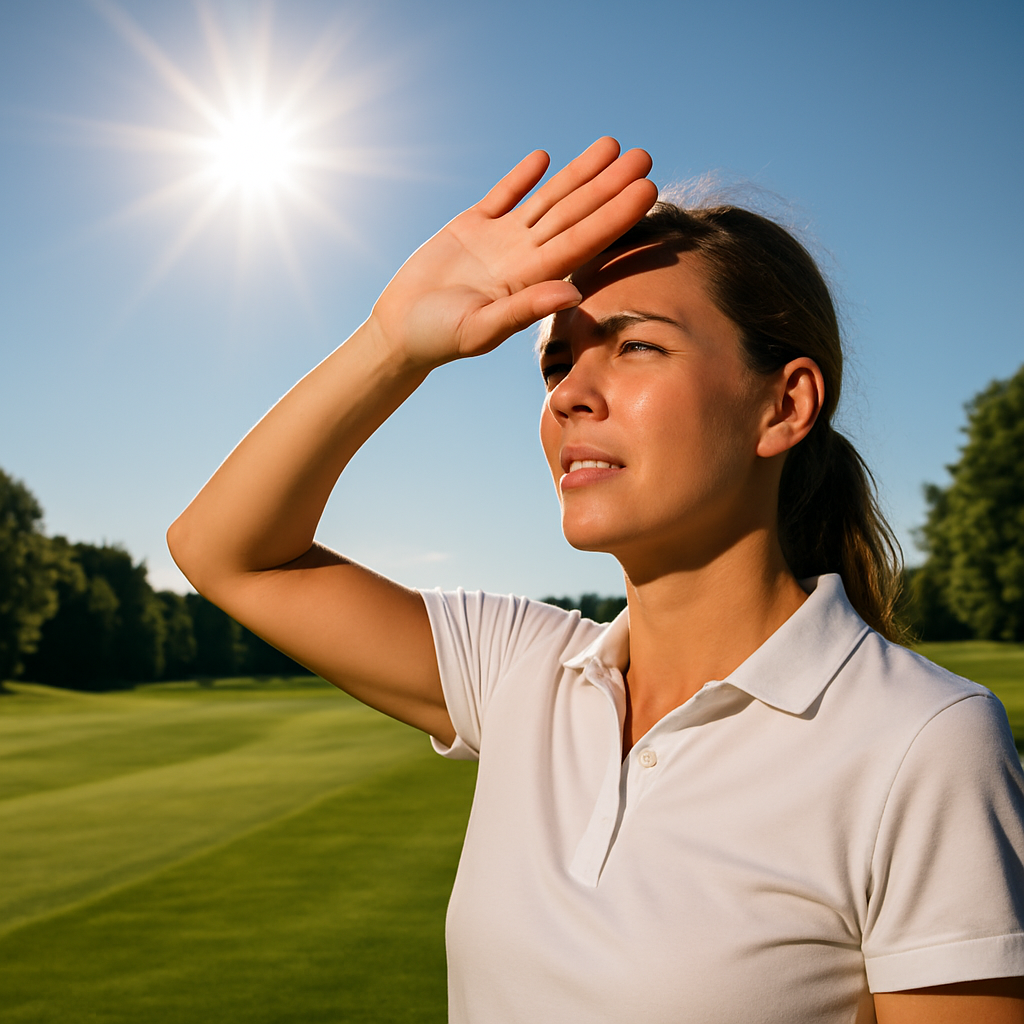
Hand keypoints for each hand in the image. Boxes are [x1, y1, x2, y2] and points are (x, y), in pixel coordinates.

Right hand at [369, 137, 656, 368]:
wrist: (400, 331)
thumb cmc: (438, 339)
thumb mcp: (480, 329)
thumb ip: (524, 310)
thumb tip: (571, 294)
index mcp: (531, 280)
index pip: (582, 242)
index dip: (614, 216)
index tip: (646, 190)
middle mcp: (523, 257)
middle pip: (574, 214)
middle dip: (608, 186)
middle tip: (644, 156)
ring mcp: (499, 240)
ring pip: (547, 199)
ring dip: (578, 174)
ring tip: (610, 145)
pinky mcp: (470, 226)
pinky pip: (502, 195)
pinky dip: (522, 177)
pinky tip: (546, 158)